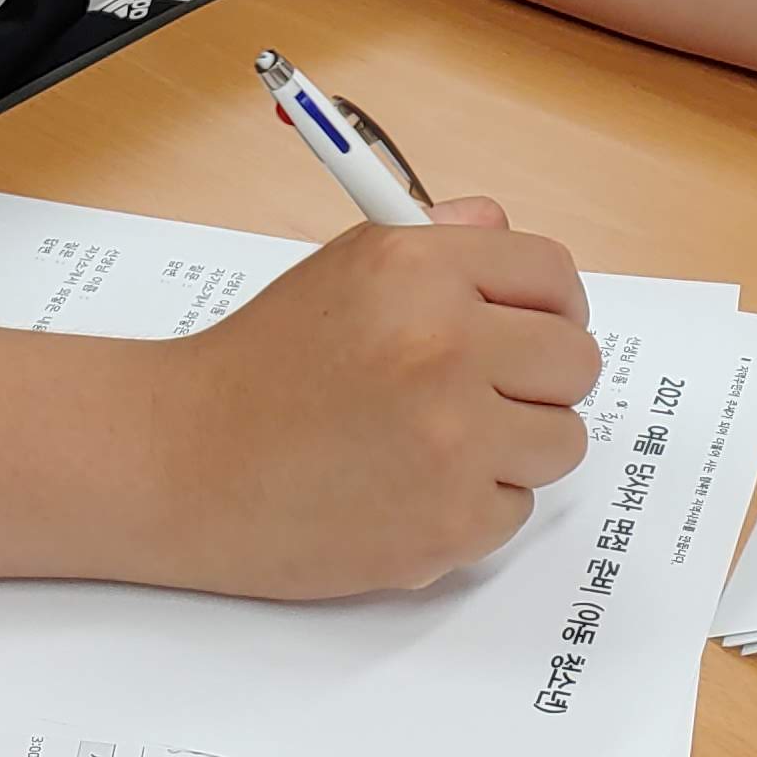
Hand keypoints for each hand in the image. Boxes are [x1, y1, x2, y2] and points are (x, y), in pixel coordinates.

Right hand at [151, 200, 602, 600]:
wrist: (180, 462)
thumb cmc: (258, 367)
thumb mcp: (343, 270)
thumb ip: (437, 244)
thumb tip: (505, 232)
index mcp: (420, 270)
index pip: (553, 275)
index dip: (552, 304)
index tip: (536, 326)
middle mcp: (445, 346)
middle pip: (576, 362)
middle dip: (538, 379)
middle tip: (486, 392)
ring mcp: (453, 441)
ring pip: (561, 441)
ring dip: (512, 447)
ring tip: (436, 444)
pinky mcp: (449, 523)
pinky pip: (516, 509)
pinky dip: (471, 507)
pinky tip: (406, 490)